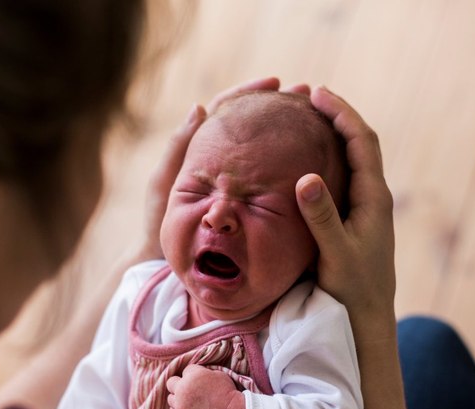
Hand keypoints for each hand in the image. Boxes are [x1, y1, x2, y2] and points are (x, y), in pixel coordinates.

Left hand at [136, 77, 307, 261]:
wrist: (165, 259)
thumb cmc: (160, 222)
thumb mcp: (165, 182)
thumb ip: (178, 148)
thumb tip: (200, 107)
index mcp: (202, 148)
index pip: (228, 109)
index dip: (250, 92)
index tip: (275, 82)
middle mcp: (223, 160)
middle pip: (253, 124)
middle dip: (279, 107)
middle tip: (306, 94)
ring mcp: (238, 180)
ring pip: (265, 149)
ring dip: (288, 131)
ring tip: (315, 119)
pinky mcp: (248, 201)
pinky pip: (270, 178)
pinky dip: (287, 164)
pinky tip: (309, 159)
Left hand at [166, 365, 246, 408]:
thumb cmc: (228, 393)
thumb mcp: (218, 374)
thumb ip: (203, 372)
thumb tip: (198, 374)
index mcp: (192, 375)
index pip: (186, 370)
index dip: (194, 374)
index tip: (201, 379)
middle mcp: (182, 389)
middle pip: (171, 382)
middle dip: (179, 383)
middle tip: (190, 388)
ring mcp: (180, 405)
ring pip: (170, 398)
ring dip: (178, 397)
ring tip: (190, 400)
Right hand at [296, 86, 395, 332]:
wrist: (367, 319)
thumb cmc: (353, 290)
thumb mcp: (335, 254)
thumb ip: (322, 217)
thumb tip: (306, 177)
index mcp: (374, 198)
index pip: (362, 141)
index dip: (342, 113)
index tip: (316, 93)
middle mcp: (374, 198)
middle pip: (360, 143)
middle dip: (337, 116)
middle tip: (308, 96)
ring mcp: (366, 209)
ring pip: (352, 159)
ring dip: (334, 134)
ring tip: (307, 119)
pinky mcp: (356, 220)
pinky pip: (344, 177)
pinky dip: (328, 158)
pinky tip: (307, 161)